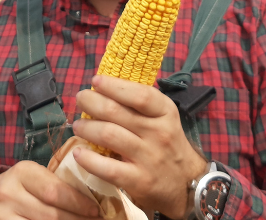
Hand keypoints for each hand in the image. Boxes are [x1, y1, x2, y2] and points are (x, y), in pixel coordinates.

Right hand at [0, 161, 101, 219]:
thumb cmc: (17, 188)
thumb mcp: (32, 177)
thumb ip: (55, 184)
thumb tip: (93, 199)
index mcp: (22, 173)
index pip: (55, 191)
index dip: (79, 203)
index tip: (97, 210)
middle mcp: (9, 193)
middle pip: (51, 214)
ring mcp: (1, 216)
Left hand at [73, 75, 207, 216]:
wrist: (187, 183)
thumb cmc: (167, 145)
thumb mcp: (163, 119)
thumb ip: (139, 105)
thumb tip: (105, 87)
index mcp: (165, 113)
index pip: (139, 94)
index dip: (114, 85)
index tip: (96, 81)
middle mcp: (159, 133)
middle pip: (116, 111)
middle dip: (91, 102)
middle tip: (81, 99)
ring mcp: (149, 157)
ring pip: (109, 135)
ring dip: (87, 127)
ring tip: (78, 126)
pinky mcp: (139, 180)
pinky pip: (108, 168)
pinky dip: (88, 159)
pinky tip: (78, 153)